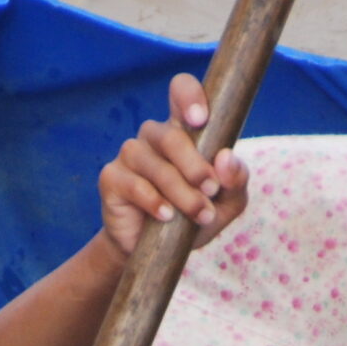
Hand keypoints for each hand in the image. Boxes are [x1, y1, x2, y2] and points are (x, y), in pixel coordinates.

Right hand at [98, 72, 249, 260]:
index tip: (201, 119)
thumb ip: (235, 181)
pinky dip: (155, 202)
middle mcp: (154, 137)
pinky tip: (167, 216)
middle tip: (211, 190)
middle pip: (172, 137)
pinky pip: (135, 185)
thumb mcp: (226, 204)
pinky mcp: (111, 178)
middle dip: (195, 166)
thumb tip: (226, 158)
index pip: (181, 91)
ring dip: (182, 191)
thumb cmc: (193, 219)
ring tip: (200, 214)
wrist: (157, 254)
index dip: (189, 96)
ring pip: (156, 165)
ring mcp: (130, 155)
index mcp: (182, 130)